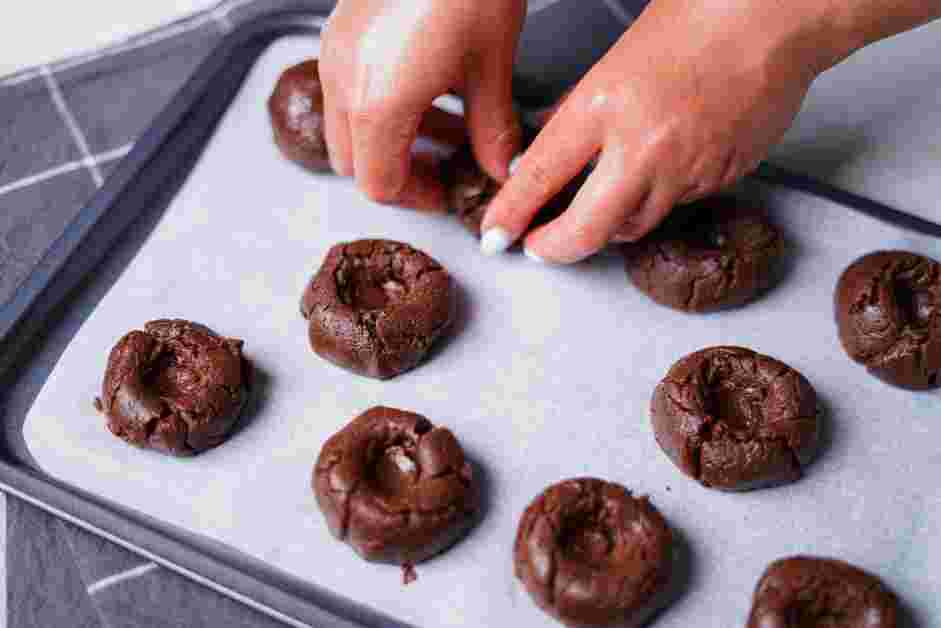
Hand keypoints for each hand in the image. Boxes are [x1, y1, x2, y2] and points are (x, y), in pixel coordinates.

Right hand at [319, 0, 525, 210]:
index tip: (448, 190)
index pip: (379, 184)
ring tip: (439, 123)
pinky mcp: (339, 28)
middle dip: (396, 171)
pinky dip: (376, 104)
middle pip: (352, 161)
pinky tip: (421, 84)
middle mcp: (343, 82)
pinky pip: (345, 87)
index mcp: (378, 104)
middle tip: (443, 163)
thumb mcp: (491, 67)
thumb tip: (502, 171)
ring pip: (345, 125)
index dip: (416, 197)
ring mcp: (334, 51)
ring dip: (386, 139)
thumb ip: (492, 131)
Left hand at [480, 0, 842, 262]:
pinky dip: (655, 199)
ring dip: (607, 225)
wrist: (776, 17)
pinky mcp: (719, 178)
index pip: (540, 175)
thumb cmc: (698, 18)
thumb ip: (581, 112)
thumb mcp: (615, 60)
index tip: (496, 232)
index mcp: (604, 106)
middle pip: (587, 230)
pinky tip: (657, 172)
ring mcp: (685, 169)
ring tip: (597, 207)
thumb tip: (553, 149)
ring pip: (633, 225)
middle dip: (555, 247)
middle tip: (540, 247)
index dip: (511, 213)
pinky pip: (676, 205)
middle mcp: (643, 147)